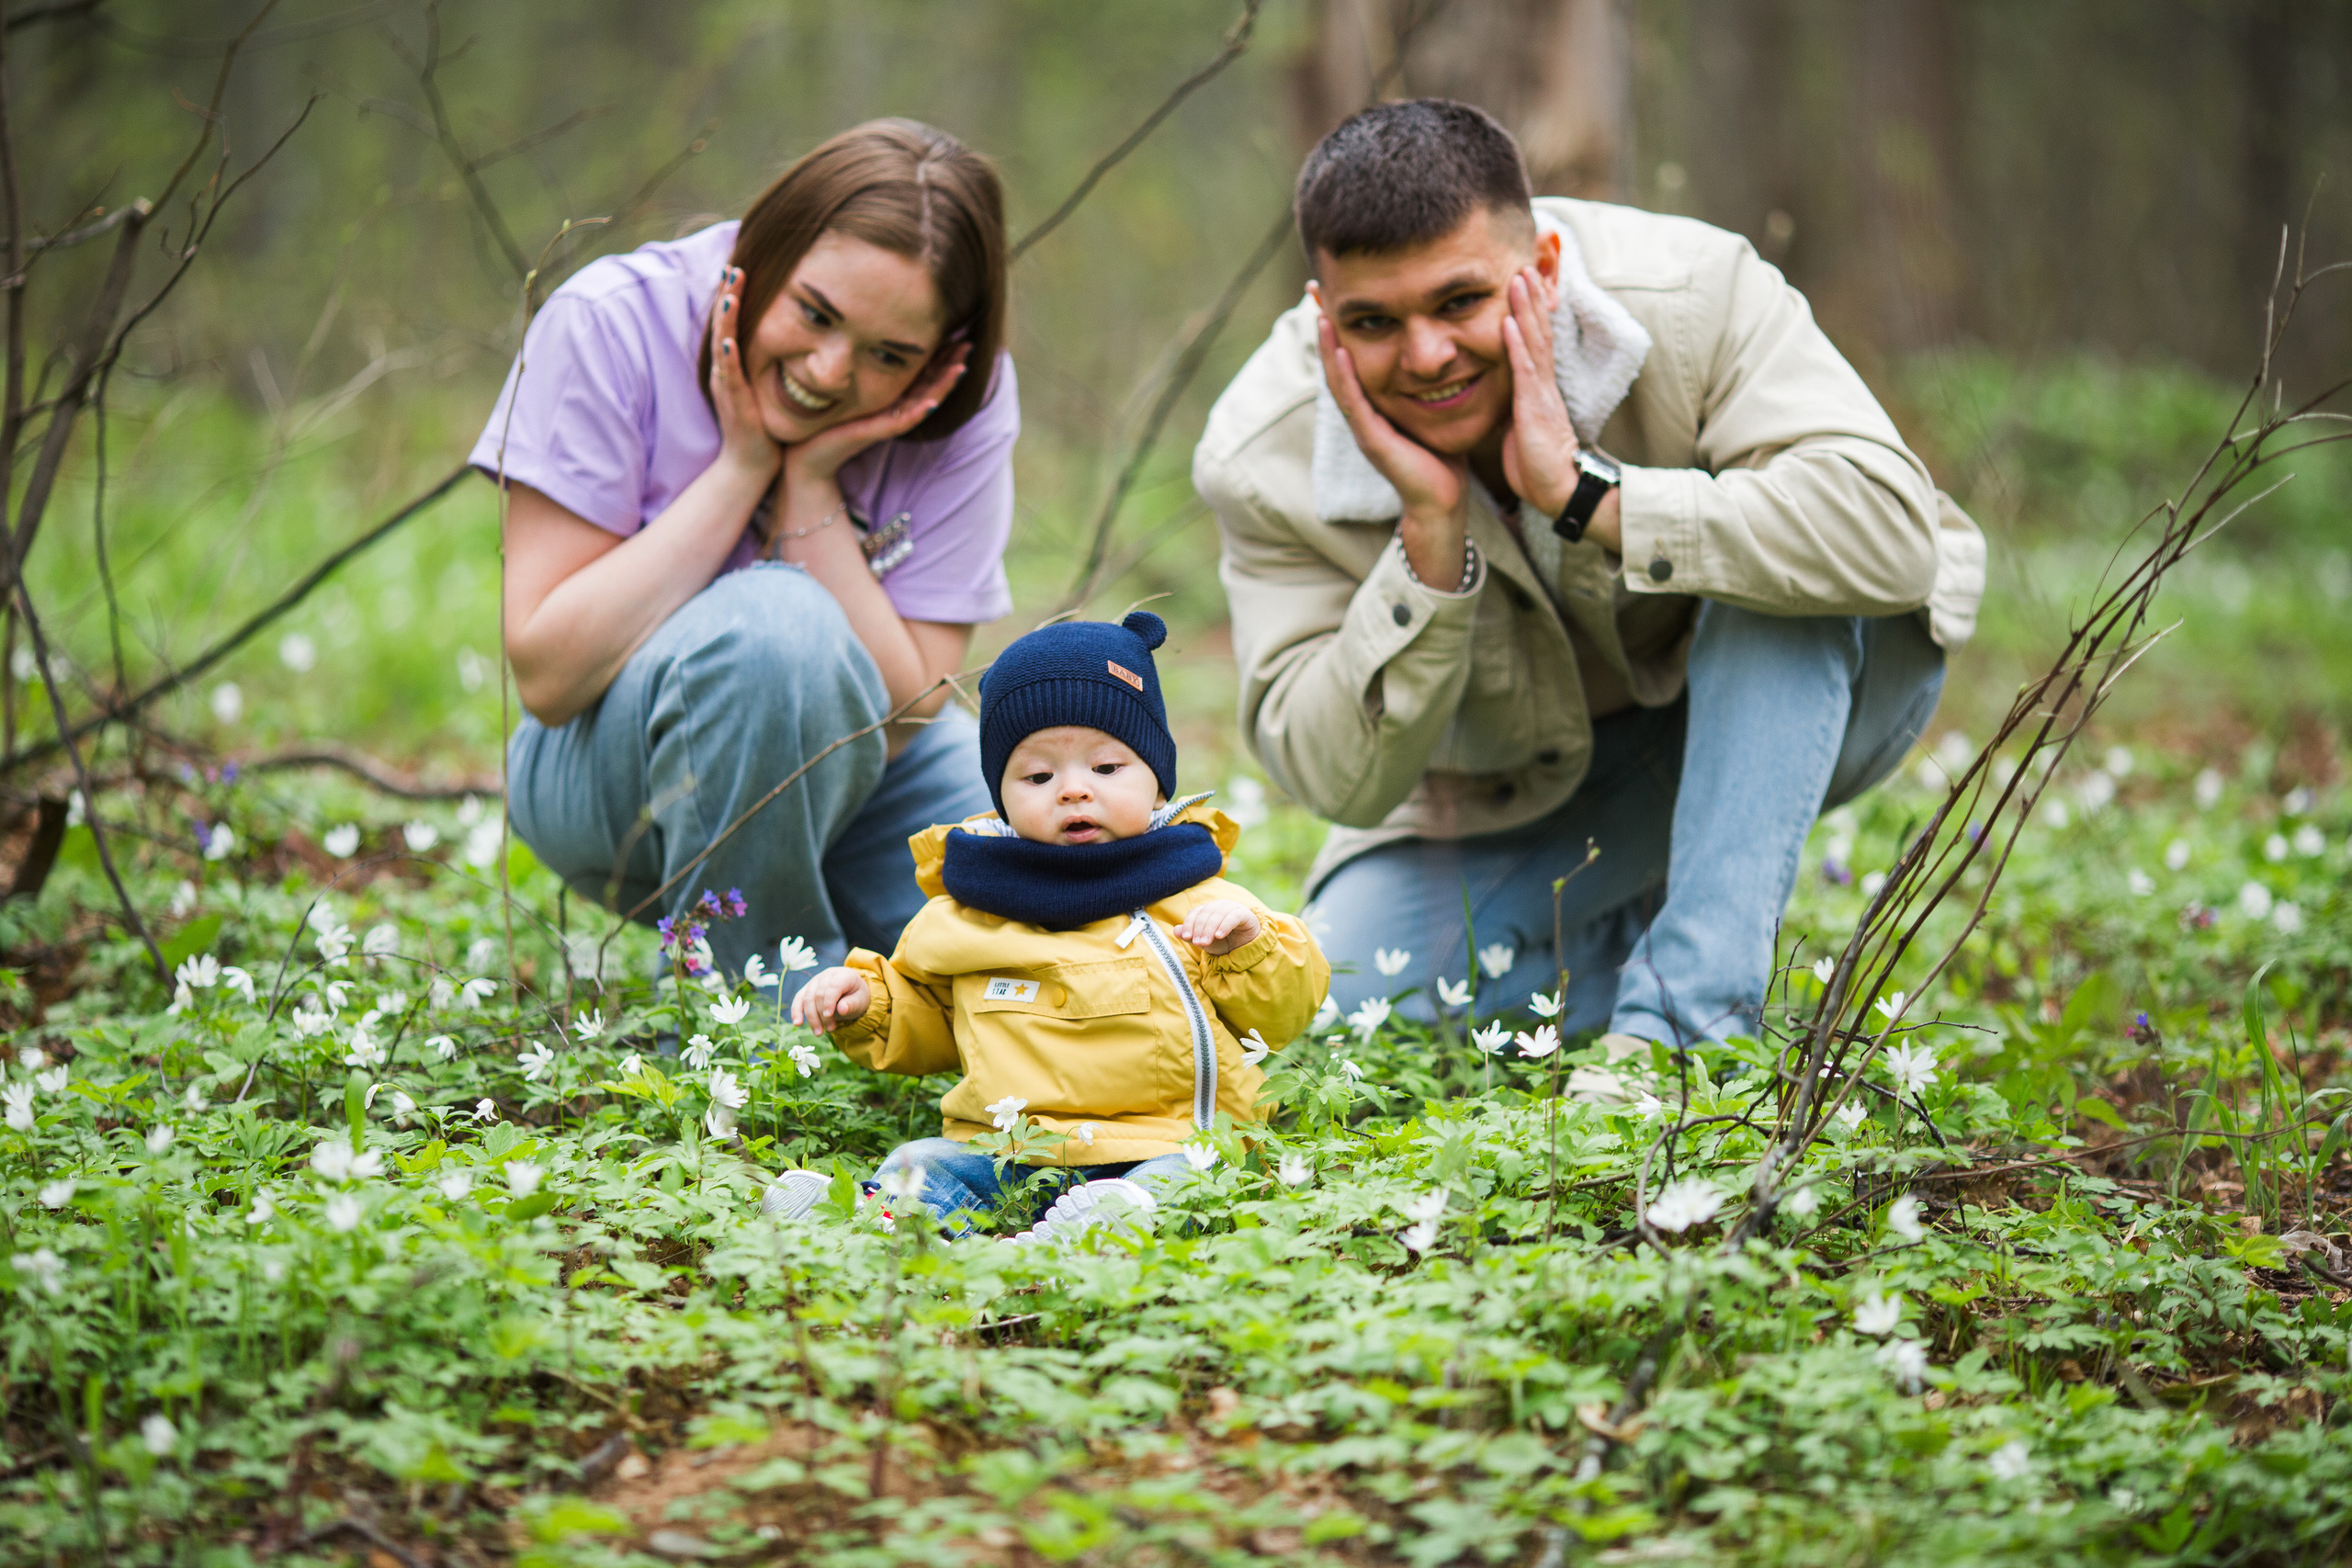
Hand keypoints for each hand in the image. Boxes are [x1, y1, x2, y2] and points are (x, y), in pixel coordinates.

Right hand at [706, 268, 782, 484]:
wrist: (751, 465)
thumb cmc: (762, 426)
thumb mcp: (766, 385)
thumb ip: (773, 362)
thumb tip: (795, 339)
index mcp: (732, 364)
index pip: (731, 322)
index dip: (734, 295)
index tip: (741, 268)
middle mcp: (724, 370)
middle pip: (721, 324)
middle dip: (727, 294)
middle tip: (734, 266)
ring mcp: (726, 385)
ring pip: (722, 344)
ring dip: (725, 318)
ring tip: (730, 292)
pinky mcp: (733, 404)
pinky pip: (728, 377)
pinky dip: (727, 357)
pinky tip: (729, 340)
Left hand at [783, 341, 971, 486]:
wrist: (806, 452)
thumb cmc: (823, 416)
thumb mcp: (846, 384)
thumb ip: (858, 365)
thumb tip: (862, 332)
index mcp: (892, 395)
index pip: (925, 372)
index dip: (943, 355)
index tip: (958, 334)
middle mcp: (895, 408)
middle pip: (932, 384)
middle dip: (950, 365)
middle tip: (968, 344)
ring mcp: (888, 421)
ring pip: (925, 401)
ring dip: (943, 387)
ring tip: (960, 369)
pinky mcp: (877, 432)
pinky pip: (903, 422)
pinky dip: (918, 412)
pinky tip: (931, 402)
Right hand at [790, 966, 870, 1031]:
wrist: (851, 992)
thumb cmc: (856, 996)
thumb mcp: (860, 1001)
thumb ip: (852, 1004)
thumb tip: (842, 1009)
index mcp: (843, 974)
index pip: (833, 986)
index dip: (829, 1001)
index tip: (828, 1015)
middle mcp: (827, 975)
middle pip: (819, 994)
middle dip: (822, 1014)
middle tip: (830, 1029)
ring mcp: (815, 981)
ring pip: (807, 998)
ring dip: (811, 1017)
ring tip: (819, 1032)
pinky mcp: (806, 989)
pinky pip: (798, 999)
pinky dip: (796, 1011)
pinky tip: (797, 1023)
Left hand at [1174, 899, 1261, 956]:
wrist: (1245, 948)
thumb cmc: (1223, 943)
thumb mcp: (1205, 942)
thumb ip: (1191, 936)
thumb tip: (1176, 930)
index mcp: (1207, 910)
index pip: (1195, 913)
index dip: (1189, 924)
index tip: (1187, 937)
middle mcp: (1219, 905)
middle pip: (1205, 913)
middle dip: (1200, 929)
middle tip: (1198, 943)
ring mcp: (1232, 907)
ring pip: (1218, 914)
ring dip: (1210, 929)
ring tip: (1206, 942)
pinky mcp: (1244, 913)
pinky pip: (1233, 916)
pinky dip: (1225, 925)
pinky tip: (1219, 935)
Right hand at [1309, 286, 1467, 527]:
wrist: (1442, 501)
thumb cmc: (1442, 456)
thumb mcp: (1434, 407)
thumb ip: (1430, 380)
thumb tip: (1445, 346)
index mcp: (1374, 403)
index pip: (1351, 354)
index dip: (1342, 324)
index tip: (1334, 290)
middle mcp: (1362, 412)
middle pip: (1336, 361)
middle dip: (1325, 326)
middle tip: (1314, 289)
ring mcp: (1363, 427)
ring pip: (1338, 380)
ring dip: (1328, 347)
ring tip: (1321, 313)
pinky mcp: (1372, 441)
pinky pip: (1354, 404)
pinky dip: (1345, 377)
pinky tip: (1341, 352)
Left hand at [1498, 266, 1581, 518]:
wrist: (1559, 491)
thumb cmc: (1539, 465)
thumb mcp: (1521, 428)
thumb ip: (1514, 406)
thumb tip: (1504, 396)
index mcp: (1539, 388)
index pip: (1536, 342)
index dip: (1530, 312)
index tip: (1523, 284)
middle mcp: (1543, 384)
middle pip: (1538, 332)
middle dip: (1531, 298)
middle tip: (1524, 264)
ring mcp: (1540, 393)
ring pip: (1534, 341)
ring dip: (1525, 309)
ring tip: (1518, 278)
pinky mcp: (1534, 408)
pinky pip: (1524, 370)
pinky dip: (1514, 343)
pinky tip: (1506, 320)